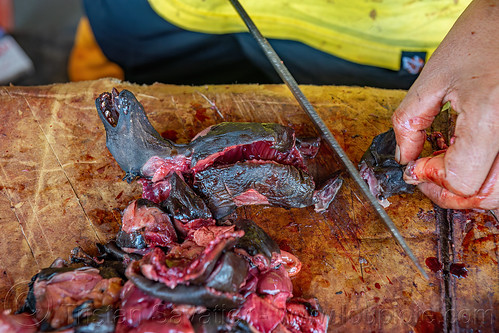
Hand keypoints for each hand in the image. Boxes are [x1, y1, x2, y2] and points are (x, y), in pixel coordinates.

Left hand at [391, 0, 498, 211]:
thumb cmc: (483, 34)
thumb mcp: (433, 77)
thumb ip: (410, 123)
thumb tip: (404, 157)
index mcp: (490, 117)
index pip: (462, 180)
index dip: (433, 179)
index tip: (418, 165)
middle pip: (488, 195)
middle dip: (452, 192)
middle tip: (431, 176)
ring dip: (473, 187)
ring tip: (451, 165)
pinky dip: (489, 174)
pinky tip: (471, 156)